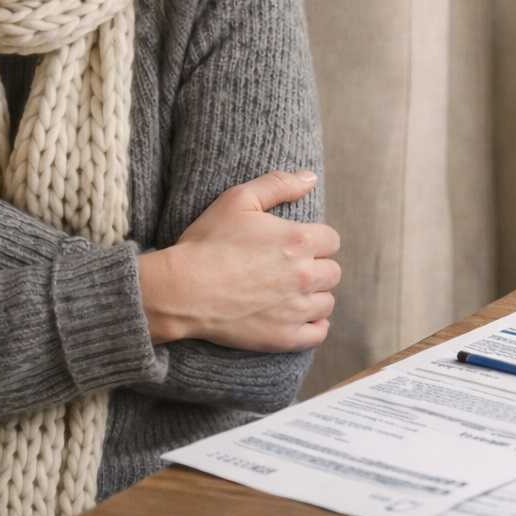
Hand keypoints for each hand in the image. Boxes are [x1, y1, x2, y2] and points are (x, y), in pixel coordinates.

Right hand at [141, 170, 339, 351]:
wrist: (182, 290)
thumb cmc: (208, 242)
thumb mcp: (239, 199)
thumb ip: (278, 184)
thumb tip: (310, 178)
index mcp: (299, 240)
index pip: (332, 240)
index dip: (316, 240)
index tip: (298, 244)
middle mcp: (305, 275)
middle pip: (333, 272)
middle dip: (317, 267)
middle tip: (292, 268)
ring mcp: (296, 309)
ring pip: (327, 302)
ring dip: (315, 296)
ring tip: (292, 293)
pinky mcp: (285, 337)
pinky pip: (318, 334)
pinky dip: (314, 326)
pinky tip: (301, 318)